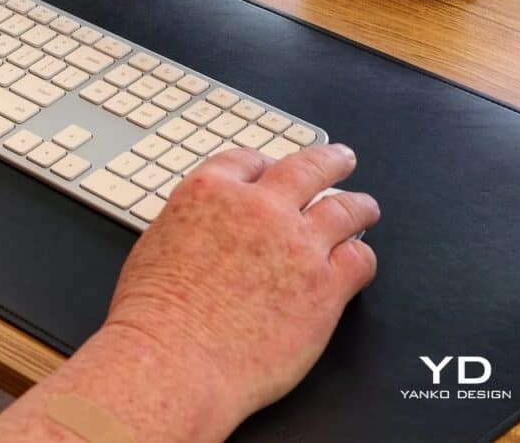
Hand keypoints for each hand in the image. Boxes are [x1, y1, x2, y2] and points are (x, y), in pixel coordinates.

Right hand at [104, 144, 378, 436]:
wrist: (175, 359)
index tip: (273, 169)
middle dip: (328, 161)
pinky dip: (362, 256)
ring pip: (345, 209)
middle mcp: (258, 208)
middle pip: (307, 168)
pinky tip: (360, 261)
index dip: (265, 164)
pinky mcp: (325, 285)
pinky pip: (360, 259)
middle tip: (340, 159)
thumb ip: (190, 225)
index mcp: (210, 191)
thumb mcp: (157, 244)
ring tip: (365, 207)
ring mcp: (297, 244)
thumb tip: (202, 232)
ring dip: (359, 205)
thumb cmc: (154, 314)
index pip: (249, 161)